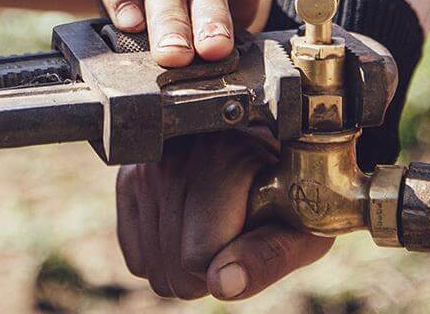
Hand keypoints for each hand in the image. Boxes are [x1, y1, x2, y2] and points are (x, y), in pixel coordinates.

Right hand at [115, 133, 332, 299]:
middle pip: (172, 271)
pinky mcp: (128, 180)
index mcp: (221, 161)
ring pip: (152, 269)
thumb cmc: (291, 190)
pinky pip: (136, 260)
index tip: (251, 236)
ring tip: (213, 227)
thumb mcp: (302, 224)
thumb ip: (269, 256)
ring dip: (184, 265)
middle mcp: (173, 160)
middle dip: (207, 271)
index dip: (231, 265)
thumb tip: (222, 285)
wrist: (265, 145)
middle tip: (235, 234)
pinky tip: (189, 230)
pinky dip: (163, 257)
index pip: (197, 259)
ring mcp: (145, 170)